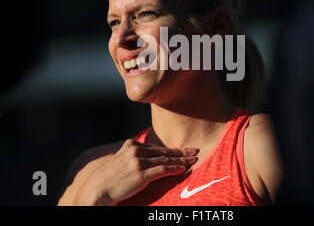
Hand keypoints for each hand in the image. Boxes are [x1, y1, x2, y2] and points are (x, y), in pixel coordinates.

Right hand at [74, 139, 198, 204]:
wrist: (97, 191)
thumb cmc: (109, 179)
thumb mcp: (121, 161)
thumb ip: (135, 156)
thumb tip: (152, 157)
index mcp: (131, 145)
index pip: (156, 147)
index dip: (172, 149)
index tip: (184, 149)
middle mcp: (134, 150)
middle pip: (163, 151)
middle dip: (180, 152)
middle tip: (194, 151)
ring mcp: (137, 162)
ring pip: (165, 160)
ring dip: (181, 160)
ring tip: (193, 160)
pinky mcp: (140, 174)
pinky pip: (162, 170)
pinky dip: (174, 169)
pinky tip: (183, 169)